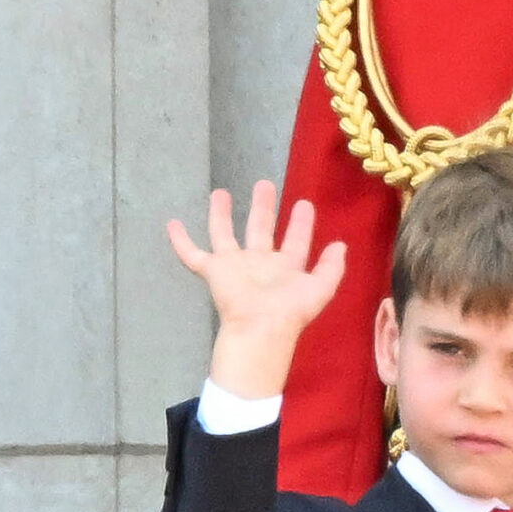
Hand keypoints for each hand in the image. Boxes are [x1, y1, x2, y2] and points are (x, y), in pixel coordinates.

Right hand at [168, 183, 346, 398]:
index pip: (295, 240)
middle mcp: (259, 263)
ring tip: (219, 192)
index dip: (301, 223)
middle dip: (262, 207)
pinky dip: (180, 240)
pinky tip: (172, 223)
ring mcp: (234, 266)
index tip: (305, 203)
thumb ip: (332, 267)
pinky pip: (192, 253)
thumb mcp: (321, 288)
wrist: (261, 326)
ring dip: (221, 213)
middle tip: (264, 184)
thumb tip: (341, 244)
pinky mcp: (213, 271)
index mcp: (286, 268)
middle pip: (260, 228)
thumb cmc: (291, 310)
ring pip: (224, 233)